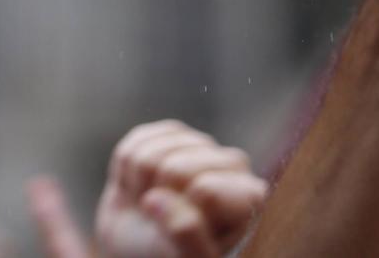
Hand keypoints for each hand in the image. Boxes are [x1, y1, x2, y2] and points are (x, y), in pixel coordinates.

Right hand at [27, 121, 263, 257]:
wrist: (142, 247)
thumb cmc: (172, 256)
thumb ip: (187, 235)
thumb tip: (158, 199)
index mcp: (250, 199)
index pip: (206, 189)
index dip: (180, 211)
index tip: (177, 232)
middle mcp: (234, 166)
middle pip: (177, 168)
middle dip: (158, 197)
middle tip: (159, 220)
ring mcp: (201, 145)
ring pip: (153, 152)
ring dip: (141, 185)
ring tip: (151, 205)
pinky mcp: (171, 133)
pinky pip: (139, 139)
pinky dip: (128, 168)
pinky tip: (141, 186)